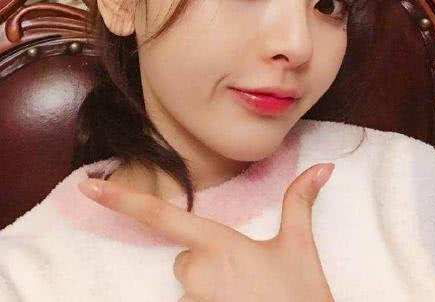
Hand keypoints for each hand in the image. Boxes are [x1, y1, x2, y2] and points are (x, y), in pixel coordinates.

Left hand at [79, 162, 334, 301]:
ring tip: (247, 297)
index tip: (89, 188)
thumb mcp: (299, 247)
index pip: (162, 216)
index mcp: (218, 244)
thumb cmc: (300, 298)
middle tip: (246, 280)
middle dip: (207, 264)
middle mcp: (197, 274)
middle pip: (185, 259)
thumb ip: (300, 202)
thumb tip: (322, 168)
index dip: (123, 200)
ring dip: (211, 291)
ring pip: (190, 287)